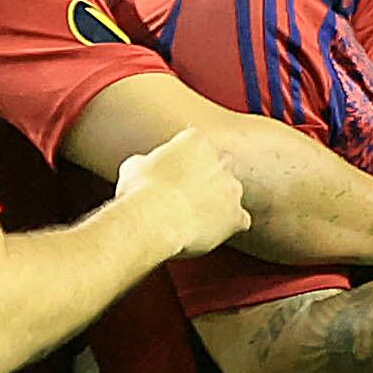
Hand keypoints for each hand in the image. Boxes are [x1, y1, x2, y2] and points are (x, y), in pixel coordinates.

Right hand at [115, 125, 249, 256]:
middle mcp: (221, 160)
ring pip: (231, 195)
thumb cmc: (139, 190)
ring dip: (218, 204)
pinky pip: (239, 221)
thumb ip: (148, 162)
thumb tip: (143, 167)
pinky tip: (207, 232)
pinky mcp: (238, 216)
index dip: (186, 164)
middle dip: (207, 181)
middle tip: (185, 197)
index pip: (198, 146)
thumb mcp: (134, 165)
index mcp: (196, 140)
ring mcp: (233, 189)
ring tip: (193, 217)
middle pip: (219, 169)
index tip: (175, 176)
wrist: (152, 218)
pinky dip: (227, 227)